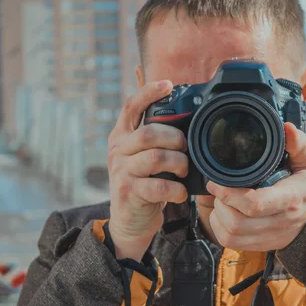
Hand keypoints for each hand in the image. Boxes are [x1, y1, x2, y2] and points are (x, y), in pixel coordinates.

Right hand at [107, 80, 188, 261]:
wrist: (130, 221)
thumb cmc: (146, 184)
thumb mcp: (146, 158)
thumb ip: (157, 140)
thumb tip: (187, 120)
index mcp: (122, 136)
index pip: (130, 106)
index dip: (148, 92)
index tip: (168, 84)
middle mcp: (118, 150)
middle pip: (149, 132)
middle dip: (175, 138)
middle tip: (186, 148)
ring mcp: (121, 171)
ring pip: (156, 157)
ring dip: (179, 163)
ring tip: (184, 170)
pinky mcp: (128, 192)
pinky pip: (159, 185)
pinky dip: (176, 189)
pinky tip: (180, 192)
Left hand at [205, 122, 305, 250]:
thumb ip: (298, 144)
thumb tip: (287, 128)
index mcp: (291, 199)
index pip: (255, 204)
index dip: (229, 194)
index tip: (216, 181)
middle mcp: (281, 223)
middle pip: (237, 222)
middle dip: (220, 203)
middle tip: (218, 188)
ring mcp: (271, 237)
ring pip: (231, 236)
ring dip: (218, 217)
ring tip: (222, 200)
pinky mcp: (263, 246)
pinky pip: (231, 244)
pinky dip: (220, 229)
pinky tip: (224, 214)